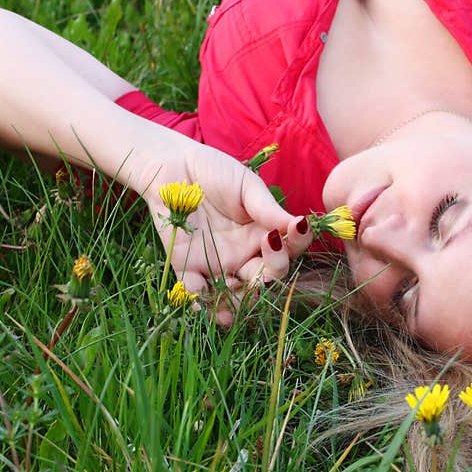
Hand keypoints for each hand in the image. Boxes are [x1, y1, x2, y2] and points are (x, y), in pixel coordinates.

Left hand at [140, 140, 313, 324]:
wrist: (171, 166)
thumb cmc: (214, 171)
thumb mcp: (246, 186)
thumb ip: (267, 208)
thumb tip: (299, 223)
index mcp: (262, 234)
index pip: (288, 249)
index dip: (296, 245)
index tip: (294, 228)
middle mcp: (244, 254)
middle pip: (265, 278)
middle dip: (269, 277)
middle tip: (265, 263)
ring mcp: (217, 263)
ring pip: (233, 294)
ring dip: (236, 302)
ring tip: (234, 300)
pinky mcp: (187, 266)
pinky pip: (195, 291)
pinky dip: (199, 301)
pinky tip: (202, 304)